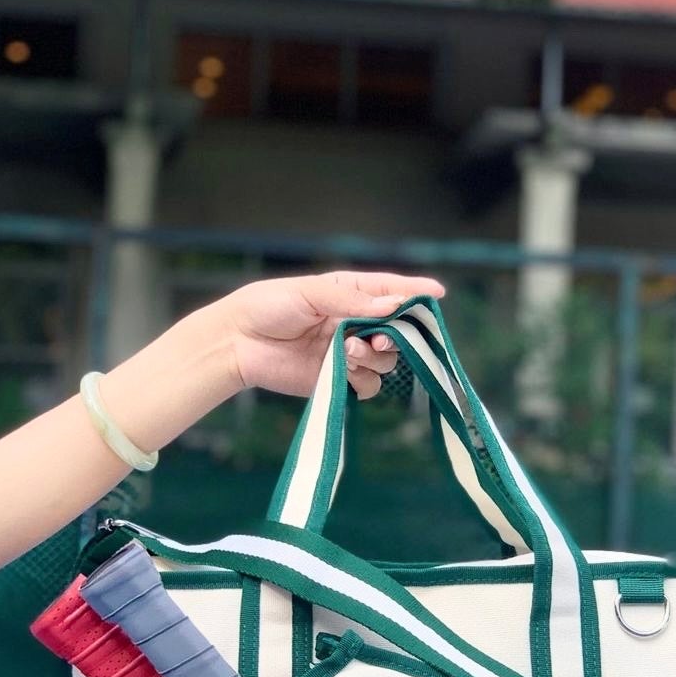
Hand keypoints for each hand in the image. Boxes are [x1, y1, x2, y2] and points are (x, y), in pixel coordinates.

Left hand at [219, 270, 444, 399]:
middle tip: (380, 339)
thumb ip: (351, 301)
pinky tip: (343, 372)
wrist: (237, 343)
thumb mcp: (309, 293)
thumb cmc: (267, 307)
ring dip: (374, 358)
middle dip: (396, 335)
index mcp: (348, 293)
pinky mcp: (338, 379)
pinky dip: (362, 381)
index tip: (437, 295)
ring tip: (347, 352)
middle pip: (397, 331)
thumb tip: (392, 307)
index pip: (390, 290)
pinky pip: (368, 386)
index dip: (415, 292)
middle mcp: (354, 322)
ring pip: (386, 361)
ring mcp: (348, 352)